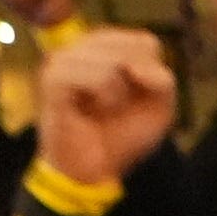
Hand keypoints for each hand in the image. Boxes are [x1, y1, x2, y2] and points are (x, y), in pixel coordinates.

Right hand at [38, 23, 185, 189]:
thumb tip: (135, 65)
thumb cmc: (120, 137)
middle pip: (132, 47)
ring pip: (114, 59)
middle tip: (115, 106)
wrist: (89, 173)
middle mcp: (81, 46)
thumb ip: (162, 80)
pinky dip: (104, 97)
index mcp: (104, 47)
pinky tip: (91, 110)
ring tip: (101, 109)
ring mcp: (64, 59)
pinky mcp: (53, 78)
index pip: (146, 42)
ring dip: (118, 94)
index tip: (134, 99)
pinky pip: (96, 75)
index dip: (151, 77)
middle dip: (136, 85)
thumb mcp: (158, 109)